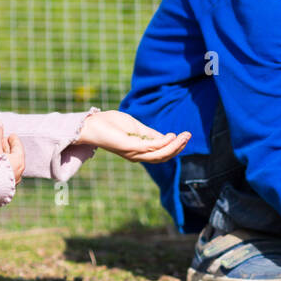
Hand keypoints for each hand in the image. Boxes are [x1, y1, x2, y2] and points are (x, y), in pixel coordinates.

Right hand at [0, 125, 24, 182]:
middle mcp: (17, 173)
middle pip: (14, 158)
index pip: (18, 148)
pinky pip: (2, 175)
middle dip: (7, 148)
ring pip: (8, 167)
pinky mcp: (1, 190)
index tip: (11, 135)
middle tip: (1, 142)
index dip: (14, 140)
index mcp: (18, 162)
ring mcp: (9, 183)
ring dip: (3, 159)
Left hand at [75, 110, 190, 161]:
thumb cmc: (110, 123)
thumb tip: (167, 137)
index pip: (161, 153)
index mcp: (139, 151)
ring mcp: (134, 153)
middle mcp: (137, 155)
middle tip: (189, 136)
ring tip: (185, 136)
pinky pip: (151, 148)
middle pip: (163, 156)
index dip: (175, 146)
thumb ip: (150, 133)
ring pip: (160, 154)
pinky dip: (164, 143)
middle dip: (178, 147)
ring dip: (175, 146)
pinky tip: (172, 136)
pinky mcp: (130, 148)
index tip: (186, 135)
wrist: (91, 124)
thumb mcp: (135, 127)